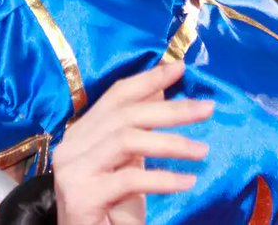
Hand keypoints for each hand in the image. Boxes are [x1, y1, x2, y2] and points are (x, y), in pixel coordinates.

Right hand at [53, 61, 213, 224]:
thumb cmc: (110, 212)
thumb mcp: (129, 165)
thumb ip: (140, 131)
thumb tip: (161, 90)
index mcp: (80, 134)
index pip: (115, 96)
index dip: (148, 79)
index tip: (180, 67)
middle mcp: (70, 147)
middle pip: (125, 115)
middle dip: (170, 109)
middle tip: (207, 109)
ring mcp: (72, 170)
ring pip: (127, 140)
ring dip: (171, 143)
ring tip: (202, 151)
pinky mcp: (81, 196)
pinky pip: (130, 179)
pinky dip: (163, 178)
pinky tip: (187, 181)